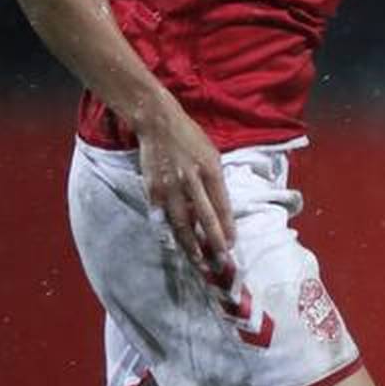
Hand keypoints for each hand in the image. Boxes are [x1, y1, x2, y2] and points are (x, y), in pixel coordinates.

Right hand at [136, 106, 234, 267]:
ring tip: (199, 261)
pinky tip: (177, 245)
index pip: (222, 206)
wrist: (158, 124)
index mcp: (211, 171)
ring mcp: (170, 186)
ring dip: (191, 244)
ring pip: (182, 222)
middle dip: (213, 242)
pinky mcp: (152, 189)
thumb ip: (216, 182)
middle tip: (220, 262)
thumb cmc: (191, 139)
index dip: (227, 228)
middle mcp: (191, 180)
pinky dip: (170, 231)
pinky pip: (163, 216)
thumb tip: (221, 209)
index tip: (231, 245)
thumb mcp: (212, 155)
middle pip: (204, 218)